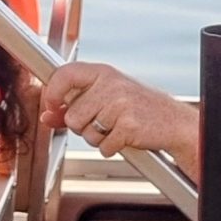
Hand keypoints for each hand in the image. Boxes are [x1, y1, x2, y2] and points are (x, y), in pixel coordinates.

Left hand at [42, 62, 198, 168]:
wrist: (174, 122)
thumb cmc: (140, 108)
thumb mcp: (106, 98)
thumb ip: (73, 105)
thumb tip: (47, 115)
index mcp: (103, 73)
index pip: (65, 74)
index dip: (52, 93)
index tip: (53, 105)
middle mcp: (111, 85)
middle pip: (72, 115)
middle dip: (83, 126)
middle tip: (103, 122)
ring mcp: (120, 105)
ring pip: (86, 133)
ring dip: (98, 138)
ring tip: (116, 128)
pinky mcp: (128, 126)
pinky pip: (103, 146)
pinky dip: (112, 148)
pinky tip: (125, 137)